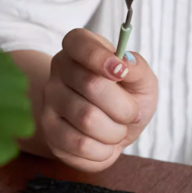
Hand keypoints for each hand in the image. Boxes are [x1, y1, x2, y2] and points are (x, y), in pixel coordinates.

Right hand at [42, 29, 157, 171]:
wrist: (113, 130)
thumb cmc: (127, 98)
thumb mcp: (141, 80)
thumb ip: (138, 68)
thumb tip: (125, 65)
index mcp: (79, 48)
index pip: (78, 42)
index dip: (100, 57)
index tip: (121, 72)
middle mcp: (58, 72)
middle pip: (91, 85)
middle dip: (124, 107)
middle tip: (131, 113)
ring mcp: (49, 102)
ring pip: (87, 119)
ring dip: (115, 131)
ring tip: (118, 130)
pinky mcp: (49, 133)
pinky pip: (80, 145)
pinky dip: (103, 150)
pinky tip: (105, 143)